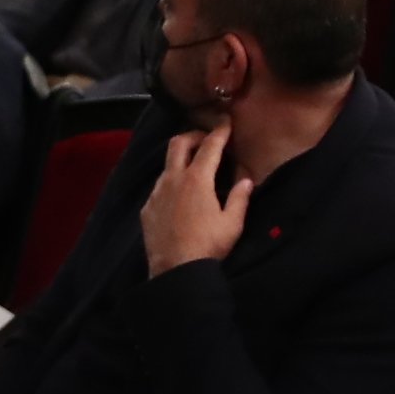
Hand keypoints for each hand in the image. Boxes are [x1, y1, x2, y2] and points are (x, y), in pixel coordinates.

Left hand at [140, 123, 251, 274]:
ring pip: (166, 166)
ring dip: (181, 161)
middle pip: (178, 143)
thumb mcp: (232, 223)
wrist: (175, 271)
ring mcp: (156, 193)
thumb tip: (247, 181)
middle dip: (193, 135)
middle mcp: (172, 179)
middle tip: (206, 141)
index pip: (209, 146)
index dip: (219, 131)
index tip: (226, 122)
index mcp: (196, 179)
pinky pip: (159, 188)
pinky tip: (179, 198)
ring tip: (194, 171)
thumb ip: (240, 198)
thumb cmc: (208, 246)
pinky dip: (171, 184)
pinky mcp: (147, 209)